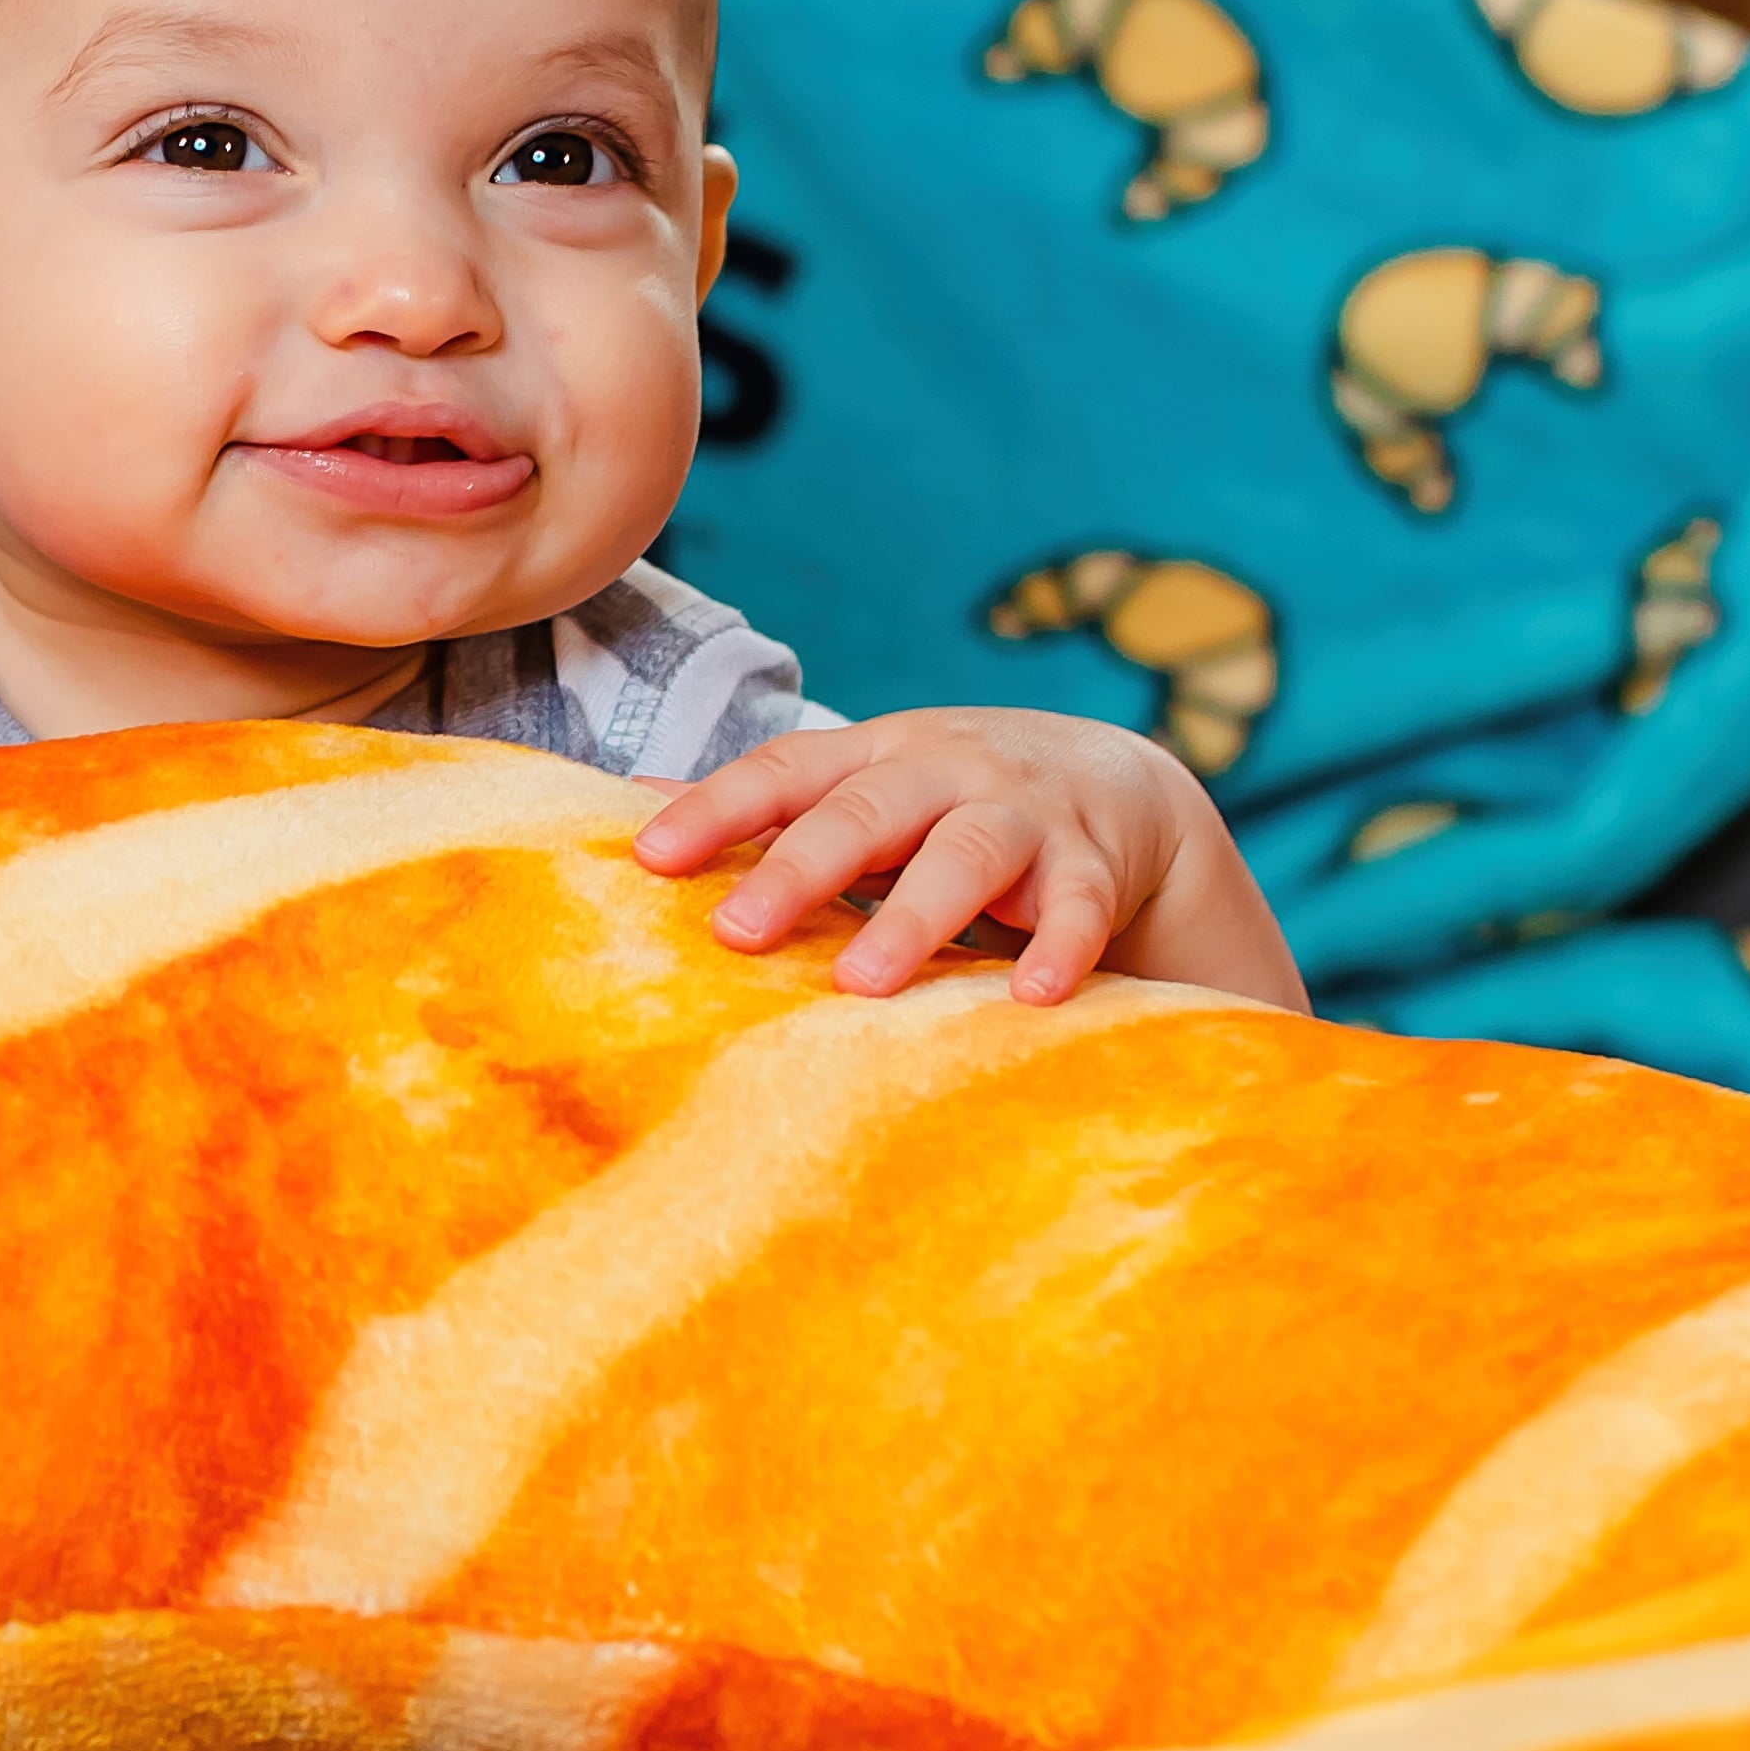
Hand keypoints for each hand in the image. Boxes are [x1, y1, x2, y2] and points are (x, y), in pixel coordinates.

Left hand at [633, 706, 1306, 1008]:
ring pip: (967, 856)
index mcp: (876, 755)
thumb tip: (629, 801)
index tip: (650, 858)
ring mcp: (1024, 813)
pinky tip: (1033, 995)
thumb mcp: (866, 784)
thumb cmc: (953, 799)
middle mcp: (946, 771)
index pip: (784, 770)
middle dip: (800, 868)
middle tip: (737, 931)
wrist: (1120, 784)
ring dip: (915, 917)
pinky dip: (1060, 948)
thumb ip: (766, 803)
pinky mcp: (1094, 864)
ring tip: (863, 982)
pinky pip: (1080, 906)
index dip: (716, 808)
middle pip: (867, 812)